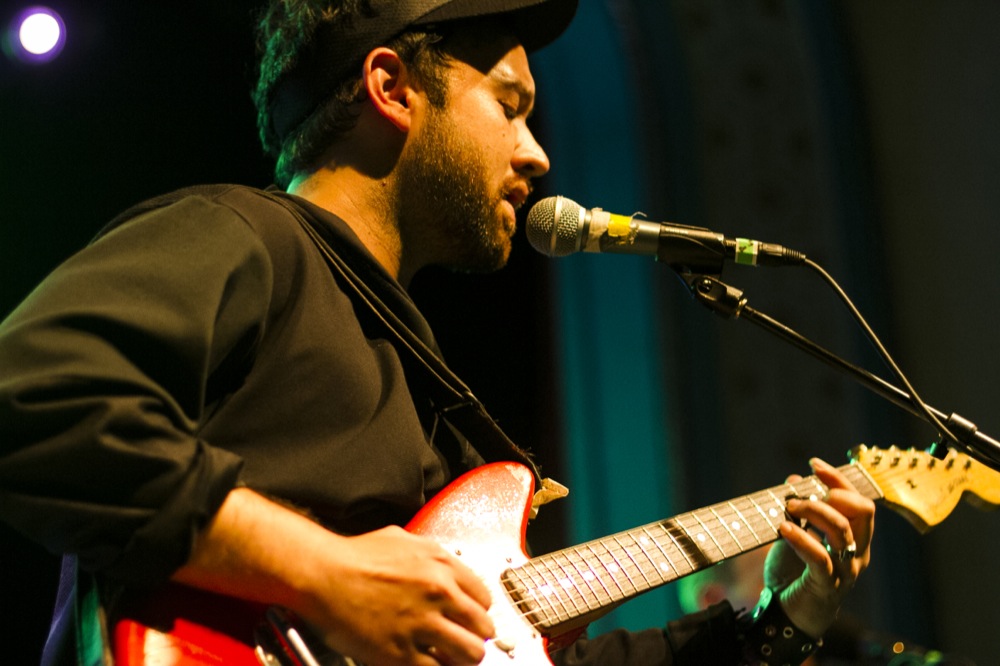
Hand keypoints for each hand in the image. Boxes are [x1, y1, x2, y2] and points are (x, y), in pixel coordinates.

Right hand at [302, 526, 494, 665]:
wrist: (323, 574)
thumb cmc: (354, 555)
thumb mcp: (402, 540)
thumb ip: (430, 555)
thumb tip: (445, 568)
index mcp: (441, 565)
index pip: (484, 598)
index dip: (477, 612)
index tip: (470, 619)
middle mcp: (439, 593)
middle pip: (483, 628)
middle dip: (476, 638)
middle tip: (464, 642)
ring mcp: (422, 623)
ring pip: (470, 653)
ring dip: (464, 658)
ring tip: (451, 658)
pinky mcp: (401, 652)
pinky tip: (427, 663)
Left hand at [763, 458, 875, 637]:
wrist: (784, 614)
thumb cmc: (792, 572)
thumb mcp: (793, 534)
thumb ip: (798, 510)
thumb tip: (794, 479)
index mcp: (854, 539)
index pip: (858, 501)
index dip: (839, 479)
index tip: (814, 464)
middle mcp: (857, 553)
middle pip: (862, 512)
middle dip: (832, 493)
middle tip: (798, 495)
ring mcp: (845, 570)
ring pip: (842, 531)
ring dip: (813, 511)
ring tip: (788, 507)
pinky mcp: (827, 585)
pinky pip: (820, 557)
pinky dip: (802, 538)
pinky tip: (784, 528)